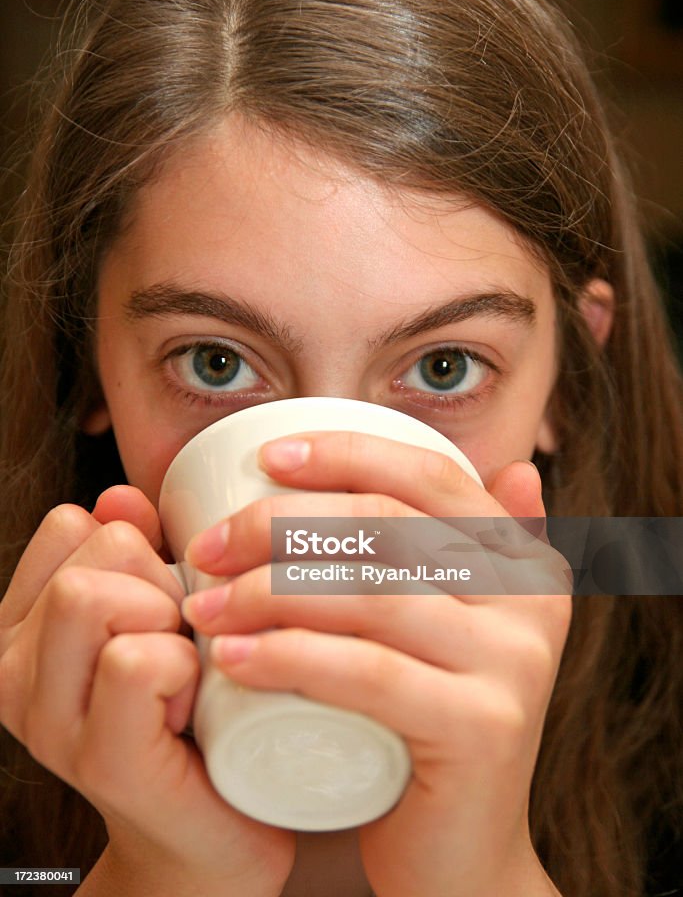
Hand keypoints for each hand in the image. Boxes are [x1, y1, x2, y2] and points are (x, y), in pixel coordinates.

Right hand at [0, 485, 294, 896]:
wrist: (209, 833)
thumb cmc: (190, 714)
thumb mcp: (156, 615)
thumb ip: (133, 552)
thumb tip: (121, 497)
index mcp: (22, 628)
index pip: (72, 525)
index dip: (137, 549)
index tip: (159, 605)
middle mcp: (14, 672)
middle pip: (95, 551)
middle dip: (161, 580)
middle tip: (182, 641)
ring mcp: (48, 720)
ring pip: (98, 597)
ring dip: (169, 622)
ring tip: (184, 674)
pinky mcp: (100, 757)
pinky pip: (135, 661)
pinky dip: (182, 668)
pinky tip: (190, 709)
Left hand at [183, 433, 569, 896]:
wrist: (462, 852)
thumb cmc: (426, 724)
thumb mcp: (450, 627)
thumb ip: (477, 552)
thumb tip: (517, 469)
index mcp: (522, 560)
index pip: (429, 476)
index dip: (346, 455)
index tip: (266, 459)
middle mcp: (531, 600)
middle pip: (387, 528)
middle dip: (281, 526)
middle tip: (207, 548)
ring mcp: (514, 662)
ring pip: (369, 594)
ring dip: (267, 592)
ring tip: (203, 606)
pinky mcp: (483, 726)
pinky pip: (367, 671)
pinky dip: (288, 658)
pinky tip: (231, 658)